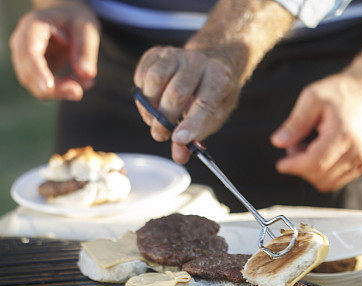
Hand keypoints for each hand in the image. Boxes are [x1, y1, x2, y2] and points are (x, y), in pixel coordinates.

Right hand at [9, 2, 99, 100]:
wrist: (66, 17)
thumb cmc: (76, 20)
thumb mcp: (86, 28)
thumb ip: (86, 51)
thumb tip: (86, 75)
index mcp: (33, 26)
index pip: (30, 52)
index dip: (38, 71)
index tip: (48, 87)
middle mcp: (21, 43)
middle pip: (29, 75)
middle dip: (55, 88)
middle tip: (79, 91)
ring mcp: (23, 59)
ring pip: (34, 86)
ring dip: (60, 90)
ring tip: (85, 81)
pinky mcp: (31, 71)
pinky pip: (43, 88)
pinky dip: (61, 90)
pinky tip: (80, 81)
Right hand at [134, 47, 239, 163]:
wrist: (212, 62)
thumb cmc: (213, 96)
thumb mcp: (213, 117)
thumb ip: (196, 137)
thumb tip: (179, 156)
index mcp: (219, 78)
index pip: (204, 103)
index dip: (191, 124)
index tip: (178, 140)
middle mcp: (198, 61)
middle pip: (176, 93)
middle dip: (164, 120)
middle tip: (160, 135)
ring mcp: (177, 54)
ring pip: (155, 79)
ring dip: (149, 106)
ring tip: (154, 119)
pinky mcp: (158, 52)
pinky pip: (142, 73)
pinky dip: (142, 92)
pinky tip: (151, 100)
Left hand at [270, 73, 361, 192]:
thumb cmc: (339, 93)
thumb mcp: (312, 98)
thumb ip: (295, 122)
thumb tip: (277, 142)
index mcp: (344, 134)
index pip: (315, 163)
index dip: (294, 166)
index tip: (281, 164)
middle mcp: (357, 152)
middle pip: (320, 176)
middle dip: (301, 167)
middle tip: (296, 145)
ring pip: (328, 183)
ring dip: (312, 172)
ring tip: (309, 148)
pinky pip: (337, 181)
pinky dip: (324, 173)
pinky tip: (321, 154)